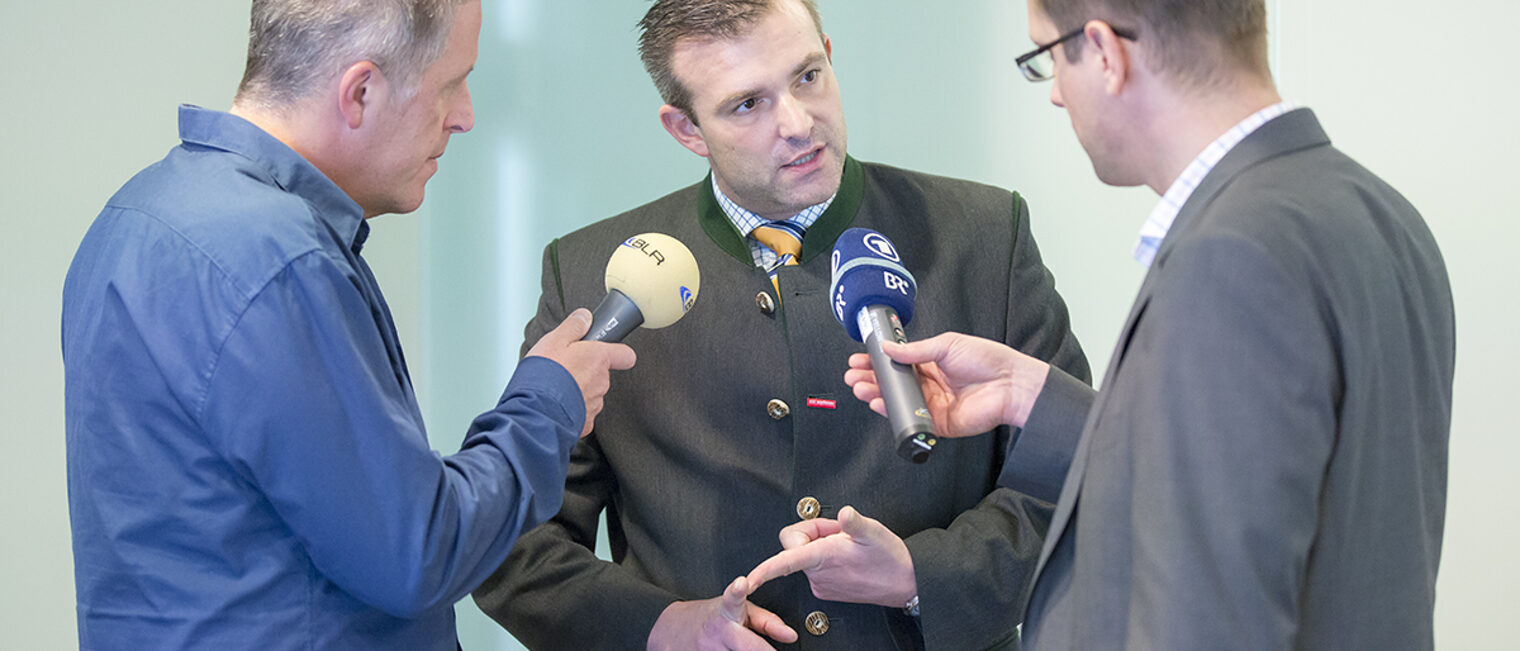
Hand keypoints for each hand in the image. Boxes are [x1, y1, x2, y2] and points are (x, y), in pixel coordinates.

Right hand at [524, 308, 636, 436]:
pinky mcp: (585, 423)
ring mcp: (595, 404)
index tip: (606, 351)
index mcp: (598, 359)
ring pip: (591, 394)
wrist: (535, 411)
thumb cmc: (544, 375)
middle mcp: (601, 382)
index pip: (625, 355)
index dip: (618, 353)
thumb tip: (585, 317)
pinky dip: (571, 410)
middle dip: (585, 371)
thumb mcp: (554, 340)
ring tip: (555, 388)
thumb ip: (573, 326)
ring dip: (577, 390)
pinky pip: (582, 413)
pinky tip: (555, 405)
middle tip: (564, 369)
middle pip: (601, 374)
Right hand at [647, 577, 796, 649]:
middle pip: (745, 646)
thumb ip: (767, 622)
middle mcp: (717, 634)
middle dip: (760, 650)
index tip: (741, 583)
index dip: (738, 592)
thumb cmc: (713, 618)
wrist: (670, 630)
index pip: (733, 600)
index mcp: (727, 613)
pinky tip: (727, 650)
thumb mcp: (740, 611)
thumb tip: (792, 636)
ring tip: (737, 645)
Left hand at [745, 506, 915, 608]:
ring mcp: (822, 583)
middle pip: (795, 544)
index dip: (764, 570)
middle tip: (839, 530)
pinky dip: (826, 556)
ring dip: (822, 544)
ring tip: (848, 544)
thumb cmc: (891, 559)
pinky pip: (814, 565)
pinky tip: (847, 555)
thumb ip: (855, 522)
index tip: (748, 579)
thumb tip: (845, 513)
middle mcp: (819, 573)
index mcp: (824, 557)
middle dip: (814, 531)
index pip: (785, 561)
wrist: (907, 583)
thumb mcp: (874, 532)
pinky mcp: (827, 589)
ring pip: (805, 554)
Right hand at [844, 331, 1047, 433]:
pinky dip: (893, 413)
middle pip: (893, 384)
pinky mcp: (938, 423)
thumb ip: (916, 349)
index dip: (878, 362)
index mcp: (931, 363)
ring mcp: (932, 405)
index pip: (898, 364)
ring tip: (861, 387)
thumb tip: (889, 347)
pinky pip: (911, 420)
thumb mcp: (947, 345)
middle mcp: (930, 385)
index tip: (860, 360)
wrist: (1010, 384)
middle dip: (871, 379)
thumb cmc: (987, 360)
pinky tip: (880, 403)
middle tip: (854, 375)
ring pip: (898, 402)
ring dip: (877, 395)